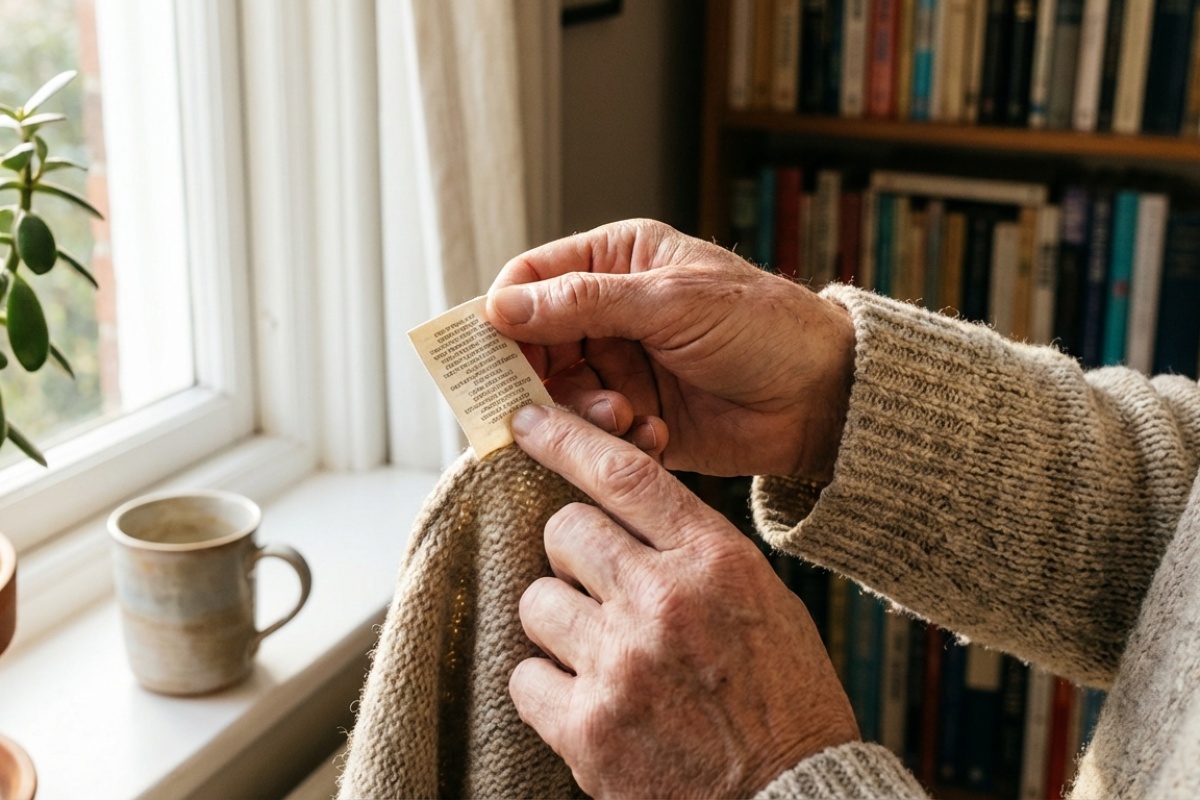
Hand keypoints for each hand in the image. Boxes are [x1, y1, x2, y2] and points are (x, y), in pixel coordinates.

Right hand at [486, 219, 855, 481]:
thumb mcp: (671, 302)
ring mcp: (621, 367)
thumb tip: (498, 308)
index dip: (503, 315)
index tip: (491, 352)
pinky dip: (613, 440)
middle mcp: (610, 312)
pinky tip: (655, 435)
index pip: (530, 280)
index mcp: (617, 261)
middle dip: (539, 377)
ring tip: (624, 417)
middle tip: (543, 404)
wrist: (821, 398)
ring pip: (559, 395)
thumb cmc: (761, 327)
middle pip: (533, 344)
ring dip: (582, 413)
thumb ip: (584, 303)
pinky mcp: (635, 417)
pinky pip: (594, 434)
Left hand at [508, 405, 859, 798]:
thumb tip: (619, 514)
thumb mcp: (760, 598)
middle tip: (597, 587)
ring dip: (559, 621)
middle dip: (572, 553)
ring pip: (537, 600)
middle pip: (565, 530)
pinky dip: (547, 686)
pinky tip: (588, 699)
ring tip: (599, 652)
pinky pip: (525, 675)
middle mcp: (664, 601)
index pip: (625, 475)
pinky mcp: (588, 727)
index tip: (527, 421)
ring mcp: (622, 664)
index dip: (567, 439)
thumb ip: (691, 550)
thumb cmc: (782, 695)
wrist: (790, 796)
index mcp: (715, 561)